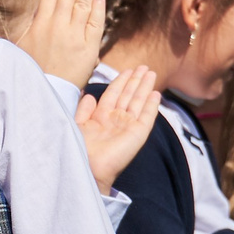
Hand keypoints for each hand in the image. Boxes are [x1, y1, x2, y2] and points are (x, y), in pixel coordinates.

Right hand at [26, 0, 106, 86]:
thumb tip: (37, 11)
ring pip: (83, 3)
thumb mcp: (21, 48)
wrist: (44, 97)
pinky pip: (96, 23)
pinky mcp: (88, 48)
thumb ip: (31, 28)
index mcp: (39, 25)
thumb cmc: (30, 75)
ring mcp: (74, 36)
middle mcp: (57, 27)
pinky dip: (98, 7)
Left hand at [74, 65, 158, 195]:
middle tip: (144, 66)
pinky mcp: (138, 134)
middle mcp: (116, 121)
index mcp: (101, 117)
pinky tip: (156, 93)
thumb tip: (89, 95)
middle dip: (136, 81)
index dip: (121, 82)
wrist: (88, 166)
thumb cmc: (79, 148)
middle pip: (128, 96)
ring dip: (145, 88)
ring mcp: (128, 127)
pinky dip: (152, 105)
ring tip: (151, 73)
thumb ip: (83, 109)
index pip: (113, 94)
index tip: (128, 70)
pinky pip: (147, 116)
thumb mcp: (77, 124)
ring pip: (139, 102)